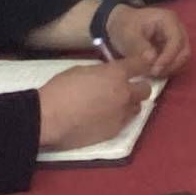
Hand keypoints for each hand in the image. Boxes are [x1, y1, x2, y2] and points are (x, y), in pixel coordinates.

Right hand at [35, 59, 156, 153]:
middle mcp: (125, 94)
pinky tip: (103, 118)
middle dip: (137, 87)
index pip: (141, 64)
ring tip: (114, 105)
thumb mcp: (81, 71)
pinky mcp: (115, 131)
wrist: (49, 118)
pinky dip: (118, 118)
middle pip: (146, 89)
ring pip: (137, 108)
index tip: (141, 63)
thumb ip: (101, 72)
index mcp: (116, 75)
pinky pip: (124, 122)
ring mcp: (121, 115)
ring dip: (130, 104)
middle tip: (124, 88)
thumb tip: (108, 75)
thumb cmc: (60, 89)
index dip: (142, 62)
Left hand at [101, 3, 190, 79]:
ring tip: (153, 73)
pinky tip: (155, 72)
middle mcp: (177, 28)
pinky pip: (176, 61)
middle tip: (154, 74)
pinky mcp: (172, 48)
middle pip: (184, 50)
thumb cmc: (124, 26)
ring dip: (170, 68)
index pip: (176, 40)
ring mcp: (176, 38)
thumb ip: (140, 46)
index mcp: (168, 20)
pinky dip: (168, 68)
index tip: (155, 70)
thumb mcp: (128, 34)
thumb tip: (152, 59)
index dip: (168, 57)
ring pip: (182, 58)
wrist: (120, 24)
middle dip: (171, 64)